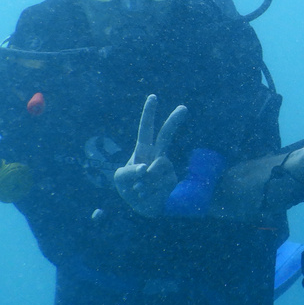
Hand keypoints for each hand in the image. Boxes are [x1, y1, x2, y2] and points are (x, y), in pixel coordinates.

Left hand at [114, 94, 188, 217]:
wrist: (144, 207)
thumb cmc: (130, 188)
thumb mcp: (120, 179)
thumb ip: (128, 172)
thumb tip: (145, 168)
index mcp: (143, 151)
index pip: (146, 129)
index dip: (148, 113)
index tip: (153, 97)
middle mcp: (157, 156)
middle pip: (166, 136)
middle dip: (174, 121)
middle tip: (183, 107)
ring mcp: (166, 168)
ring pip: (155, 167)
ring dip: (142, 181)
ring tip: (138, 190)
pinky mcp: (171, 181)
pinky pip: (156, 182)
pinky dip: (147, 190)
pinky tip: (146, 195)